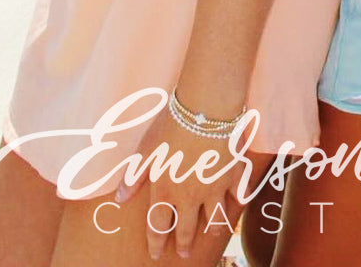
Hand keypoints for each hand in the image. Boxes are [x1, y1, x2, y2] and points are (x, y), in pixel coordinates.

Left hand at [116, 110, 235, 260]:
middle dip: (184, 244)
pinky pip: (239, 194)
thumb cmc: (171, 125)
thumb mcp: (146, 149)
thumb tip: (120, 198)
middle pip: (187, 229)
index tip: (157, 254)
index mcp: (166, 191)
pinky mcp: (235, 174)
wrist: (206, 109)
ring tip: (212, 233)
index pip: (158, 227)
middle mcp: (191, 196)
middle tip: (185, 254)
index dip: (156, 243)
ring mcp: (215, 187)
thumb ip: (134, 176)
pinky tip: (237, 201)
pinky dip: (238, 200)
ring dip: (212, 229)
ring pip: (216, 219)